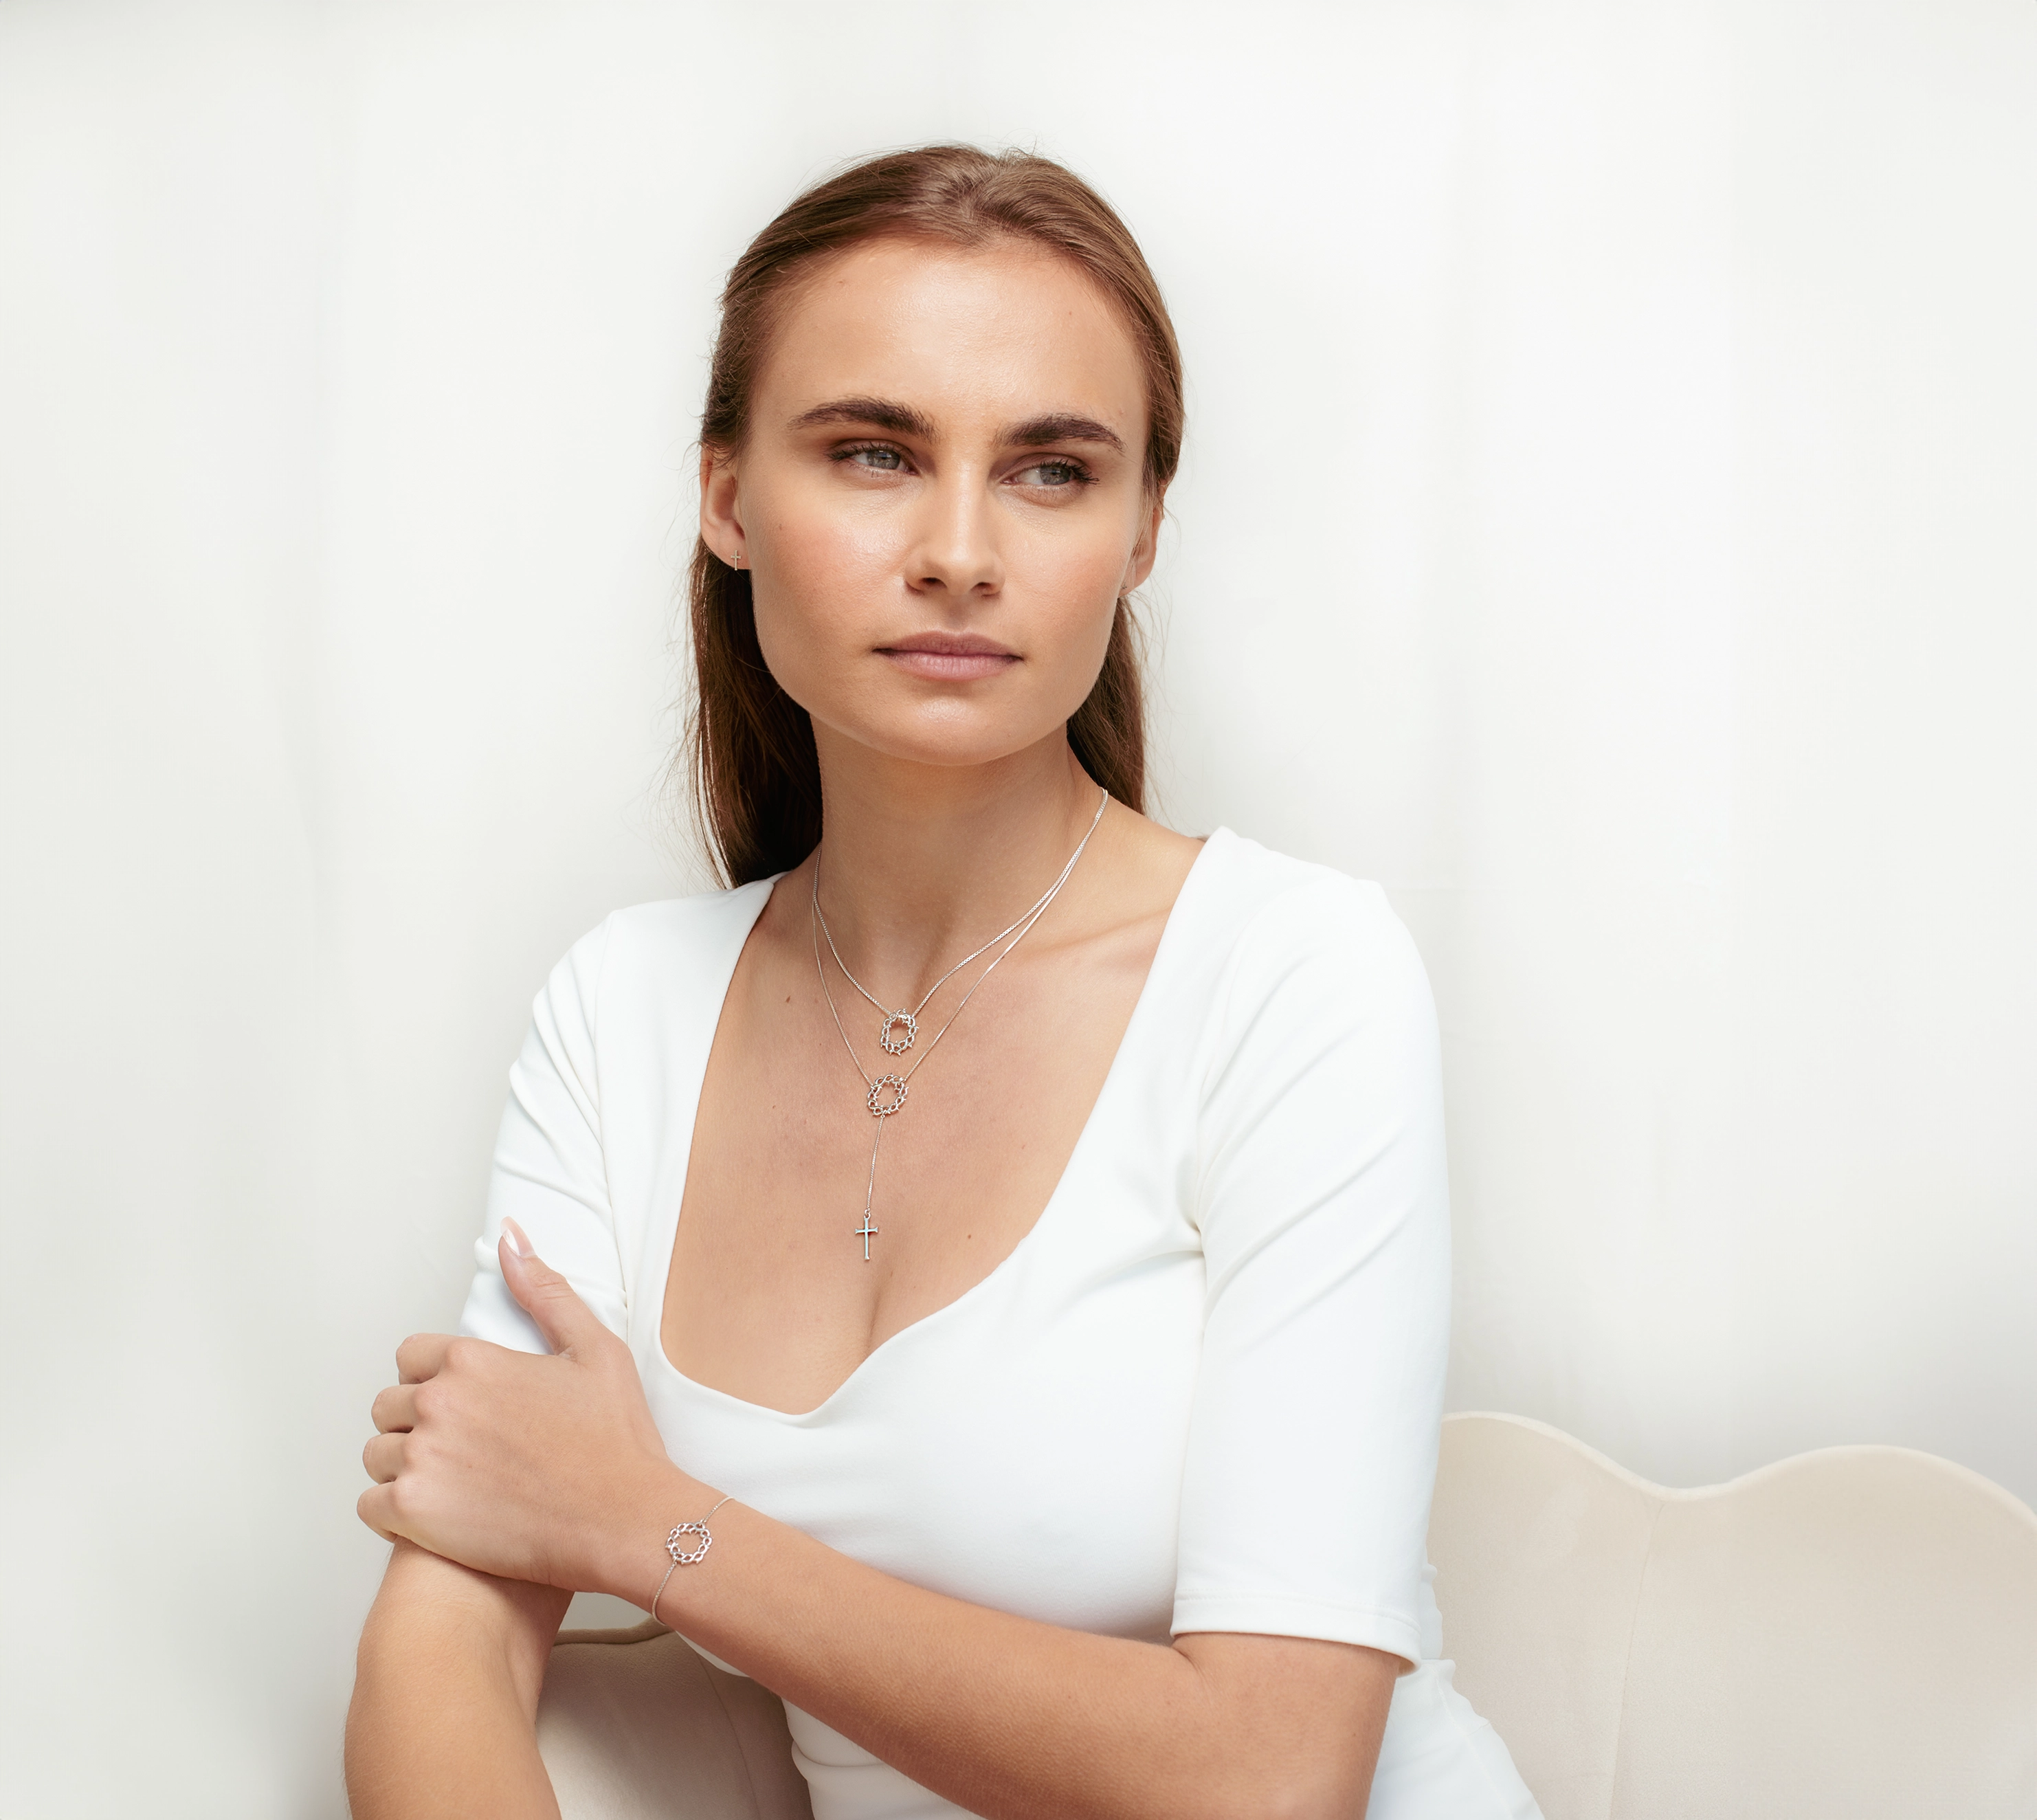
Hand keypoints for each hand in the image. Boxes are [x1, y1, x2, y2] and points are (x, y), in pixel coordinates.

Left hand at [358, 1220, 687, 1594]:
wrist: (624, 1520)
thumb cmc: (615, 1439)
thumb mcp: (594, 1349)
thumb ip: (544, 1291)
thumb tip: (510, 1237)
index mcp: (473, 1360)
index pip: (411, 1356)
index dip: (434, 1378)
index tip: (464, 1404)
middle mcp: (438, 1404)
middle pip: (388, 1406)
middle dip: (416, 1423)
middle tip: (460, 1447)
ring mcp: (422, 1460)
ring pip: (375, 1455)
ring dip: (402, 1466)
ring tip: (449, 1482)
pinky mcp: (414, 1514)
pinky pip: (369, 1505)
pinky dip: (392, 1512)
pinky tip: (435, 1515)